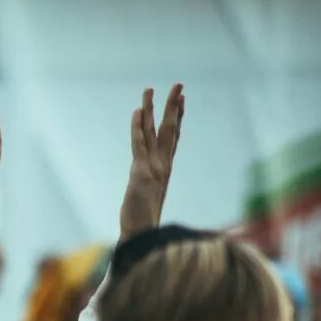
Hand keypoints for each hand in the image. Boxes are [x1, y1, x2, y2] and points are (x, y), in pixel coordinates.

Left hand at [120, 84, 183, 239]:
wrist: (143, 236)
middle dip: (173, 105)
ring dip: (153, 109)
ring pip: (155, 132)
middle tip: (178, 84)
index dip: (178, 117)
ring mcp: (154, 168)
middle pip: (170, 129)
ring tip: (150, 89)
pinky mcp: (141, 173)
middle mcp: (163, 165)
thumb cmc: (144, 220)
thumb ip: (152, 184)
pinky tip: (137, 111)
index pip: (174, 138)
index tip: (182, 99)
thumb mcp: (150, 196)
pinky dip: (138, 127)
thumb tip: (151, 181)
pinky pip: (139, 145)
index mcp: (166, 169)